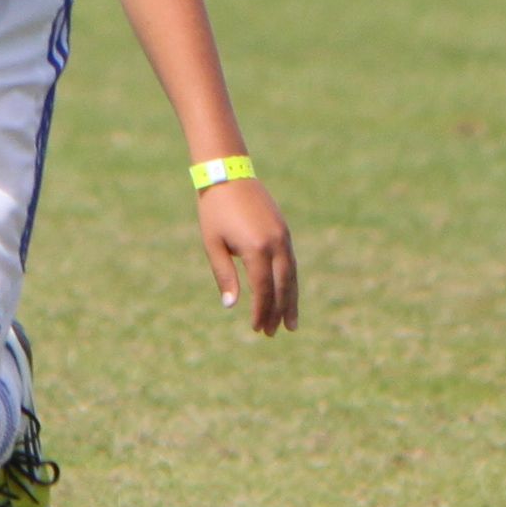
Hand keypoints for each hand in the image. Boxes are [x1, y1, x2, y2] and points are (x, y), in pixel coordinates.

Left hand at [194, 179, 297, 335]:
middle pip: (282, 286)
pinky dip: (291, 281)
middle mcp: (275, 243)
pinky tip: (288, 294)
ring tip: (291, 323)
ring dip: (291, 300)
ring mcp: (283, 236)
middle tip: (275, 332)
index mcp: (256, 248)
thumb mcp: (213, 245)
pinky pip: (291, 262)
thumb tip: (231, 305)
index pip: (263, 289)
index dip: (261, 311)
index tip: (257, 328)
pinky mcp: (284, 230)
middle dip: (279, 311)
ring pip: (292, 275)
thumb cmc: (214, 211)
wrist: (228, 173)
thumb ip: (224, 275)